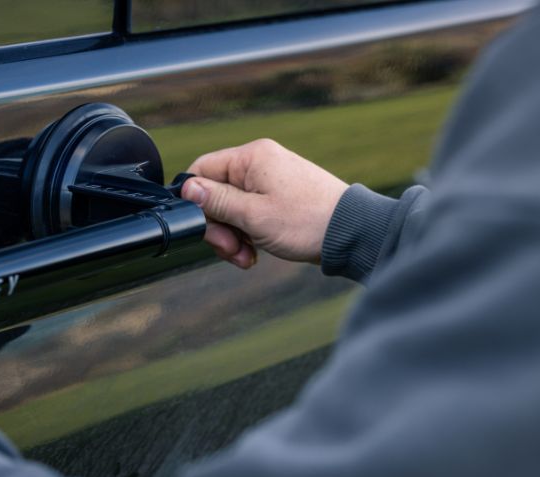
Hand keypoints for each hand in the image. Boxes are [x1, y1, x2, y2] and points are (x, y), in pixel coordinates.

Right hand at [181, 139, 348, 267]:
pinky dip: (248, 234)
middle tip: (230, 249)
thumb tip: (187, 189)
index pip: (202, 169)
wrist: (352, 234)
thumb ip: (216, 201)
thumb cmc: (307, 222)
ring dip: (233, 236)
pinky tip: (256, 252)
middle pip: (216, 192)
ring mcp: (271, 179)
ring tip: (247, 256)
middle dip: (218, 226)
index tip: (203, 228)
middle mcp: (260, 162)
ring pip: (232, 207)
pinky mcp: (279, 196)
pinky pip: (250, 213)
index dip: (196, 201)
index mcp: (251, 157)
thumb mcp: (253, 215)